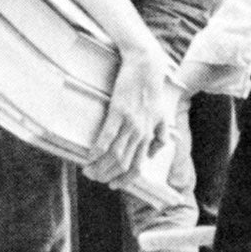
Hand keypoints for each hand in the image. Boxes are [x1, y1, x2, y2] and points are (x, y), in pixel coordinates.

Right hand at [83, 51, 174, 191]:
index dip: (125, 180)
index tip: (113, 185)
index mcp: (150, 135)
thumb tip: (151, 156)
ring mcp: (129, 123)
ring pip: (114, 155)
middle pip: (123, 164)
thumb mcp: (162, 115)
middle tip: (94, 178)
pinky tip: (89, 157)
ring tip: (88, 171)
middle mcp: (141, 133)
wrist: (146, 67)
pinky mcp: (118, 112)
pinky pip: (106, 138)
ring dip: (100, 167)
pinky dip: (97, 151)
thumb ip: (160, 136)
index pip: (137, 167)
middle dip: (107, 176)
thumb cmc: (152, 90)